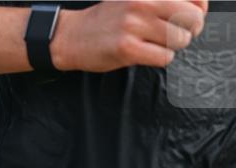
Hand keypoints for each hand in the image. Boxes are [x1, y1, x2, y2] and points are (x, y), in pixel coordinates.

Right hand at [52, 0, 207, 71]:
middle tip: (171, 35)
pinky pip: (164, 57)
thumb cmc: (107, 20)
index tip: (187, 18)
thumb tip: (201, 9)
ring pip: (179, 40)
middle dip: (187, 31)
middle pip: (192, 20)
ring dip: (171, 46)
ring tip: (153, 44)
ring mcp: (134, 26)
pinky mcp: (127, 49)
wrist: (71, 36)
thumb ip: (166, 1)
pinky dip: (159, 58)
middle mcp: (144, 3)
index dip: (198, 11)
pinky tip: (145, 53)